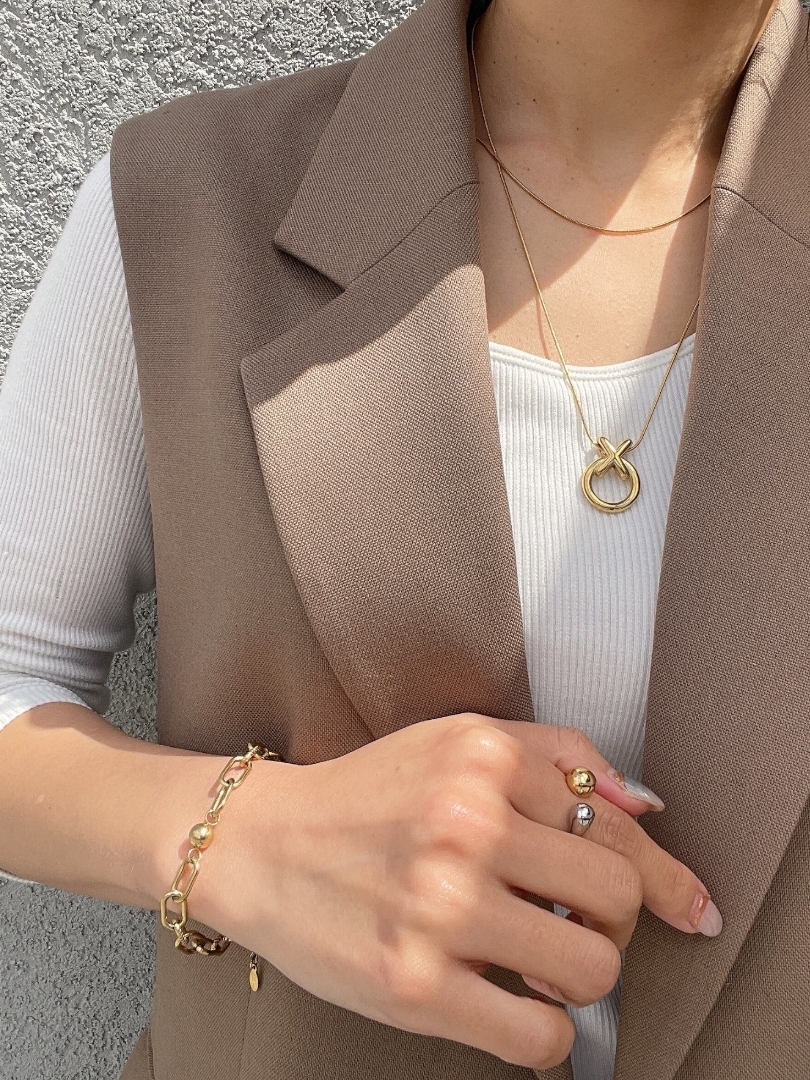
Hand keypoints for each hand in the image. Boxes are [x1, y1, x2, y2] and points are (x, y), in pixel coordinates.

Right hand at [196, 712, 720, 1070]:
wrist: (263, 845)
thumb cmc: (365, 795)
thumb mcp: (455, 740)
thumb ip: (555, 755)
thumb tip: (644, 807)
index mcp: (482, 759)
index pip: (611, 822)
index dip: (662, 872)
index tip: (686, 904)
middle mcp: (465, 825)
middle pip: (617, 894)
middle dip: (614, 920)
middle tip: (577, 923)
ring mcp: (439, 907)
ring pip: (592, 968)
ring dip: (580, 976)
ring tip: (539, 961)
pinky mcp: (414, 985)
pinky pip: (538, 1037)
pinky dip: (546, 1033)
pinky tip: (513, 1003)